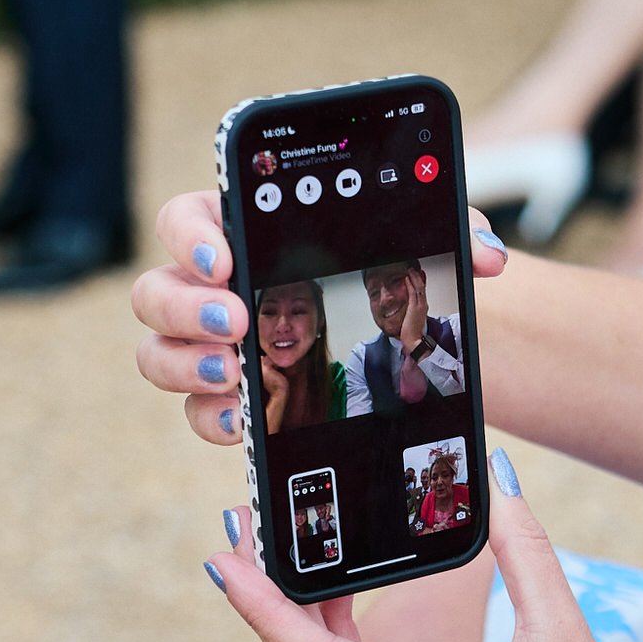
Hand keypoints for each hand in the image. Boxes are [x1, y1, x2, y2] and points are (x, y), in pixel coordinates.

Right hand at [133, 191, 508, 445]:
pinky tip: (249, 421)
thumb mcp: (423, 241)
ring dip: (188, 364)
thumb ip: (454, 230)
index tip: (224, 258)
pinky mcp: (229, 398)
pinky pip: (200, 411)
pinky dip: (215, 418)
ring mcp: (213, 346)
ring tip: (238, 373)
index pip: (186, 220)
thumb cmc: (392, 269)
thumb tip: (487, 256)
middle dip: (188, 308)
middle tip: (238, 321)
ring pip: (160, 353)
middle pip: (156, 291)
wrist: (405, 332)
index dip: (190, 237)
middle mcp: (212, 288)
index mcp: (241, 230)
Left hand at [398, 266, 430, 358]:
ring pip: (419, 288)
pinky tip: (407, 279)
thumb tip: (407, 311)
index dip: (419, 284)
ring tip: (410, 271)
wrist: (413, 341)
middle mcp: (423, 305)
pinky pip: (413, 292)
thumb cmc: (411, 334)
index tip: (415, 277)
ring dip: (414, 278)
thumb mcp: (412, 320)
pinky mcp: (415, 307)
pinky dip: (410, 284)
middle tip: (414, 271)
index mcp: (423, 308)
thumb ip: (411, 313)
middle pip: (422, 288)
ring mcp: (420, 306)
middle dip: (417, 278)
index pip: (422, 293)